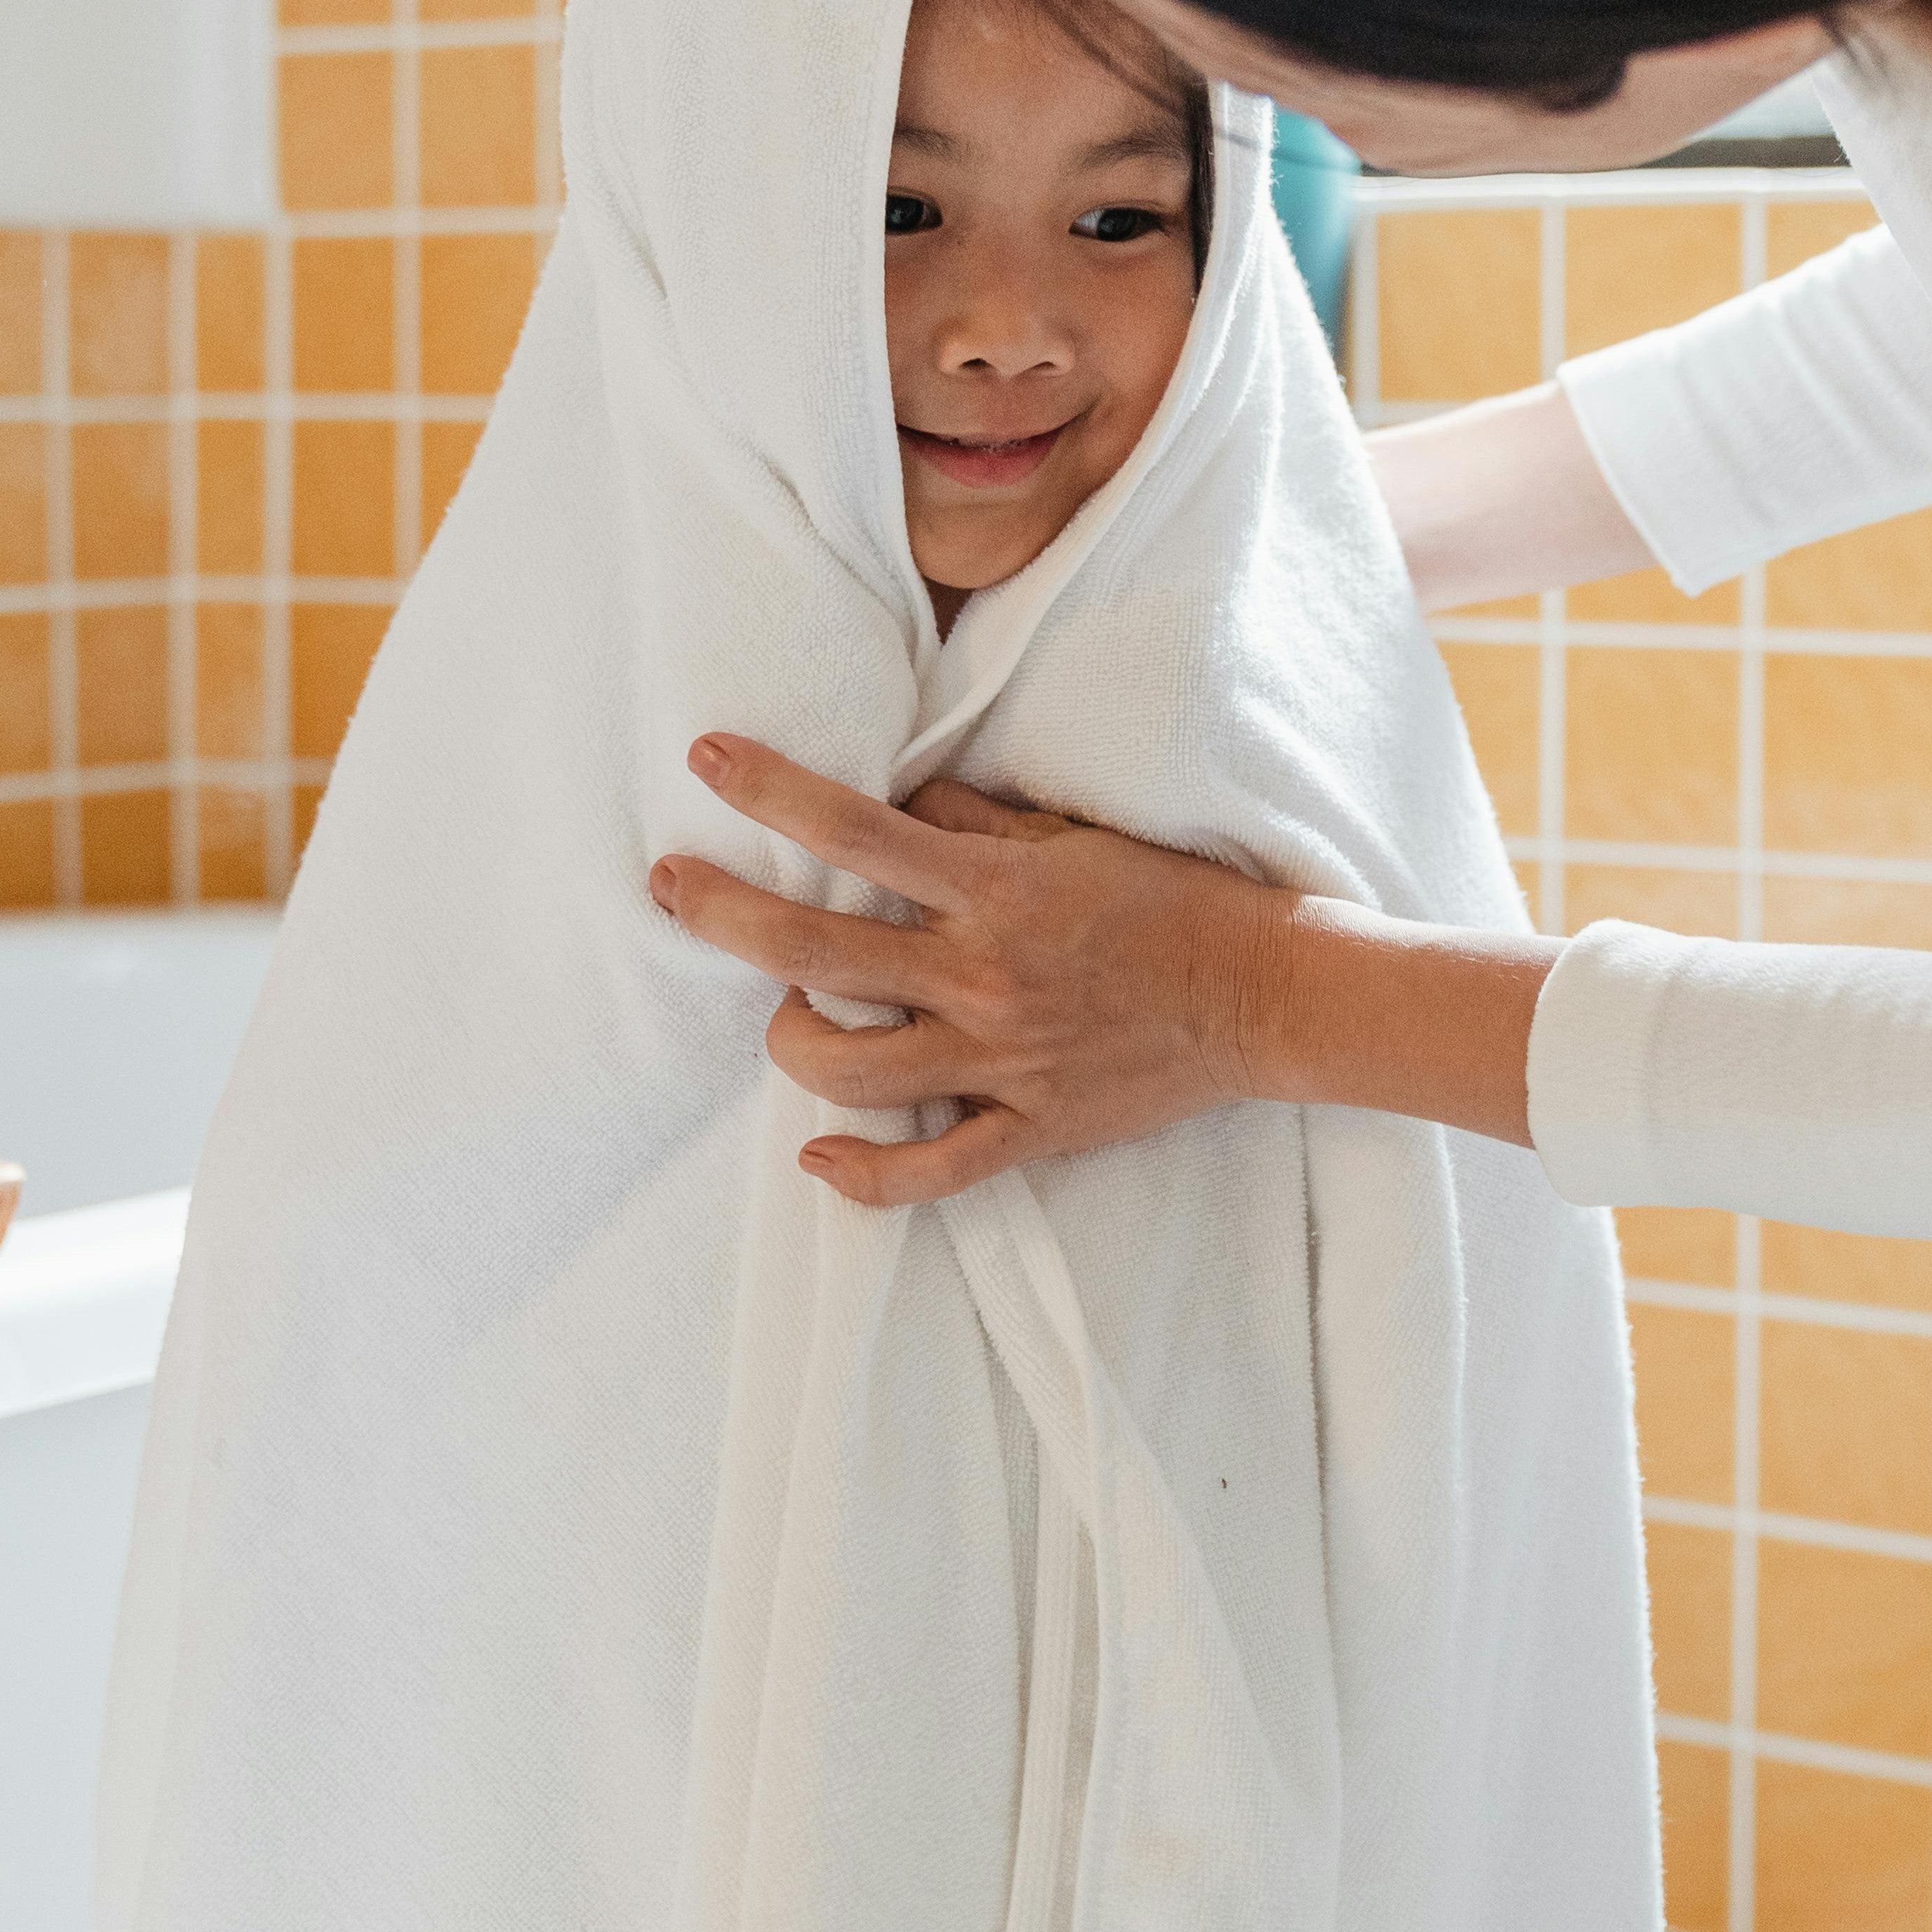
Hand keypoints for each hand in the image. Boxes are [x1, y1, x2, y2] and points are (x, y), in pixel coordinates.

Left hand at [649, 735, 1296, 1204]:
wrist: (1263, 995)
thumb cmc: (1170, 902)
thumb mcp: (1072, 838)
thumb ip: (972, 825)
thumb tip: (891, 801)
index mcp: (996, 892)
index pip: (855, 831)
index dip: (768, 792)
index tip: (706, 759)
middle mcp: (982, 977)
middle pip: (813, 951)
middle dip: (721, 913)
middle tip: (668, 886)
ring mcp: (1001, 1062)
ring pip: (847, 1068)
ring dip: (787, 1039)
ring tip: (781, 1013)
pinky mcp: (1028, 1129)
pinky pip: (928, 1171)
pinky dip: (862, 1173)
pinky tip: (818, 1153)